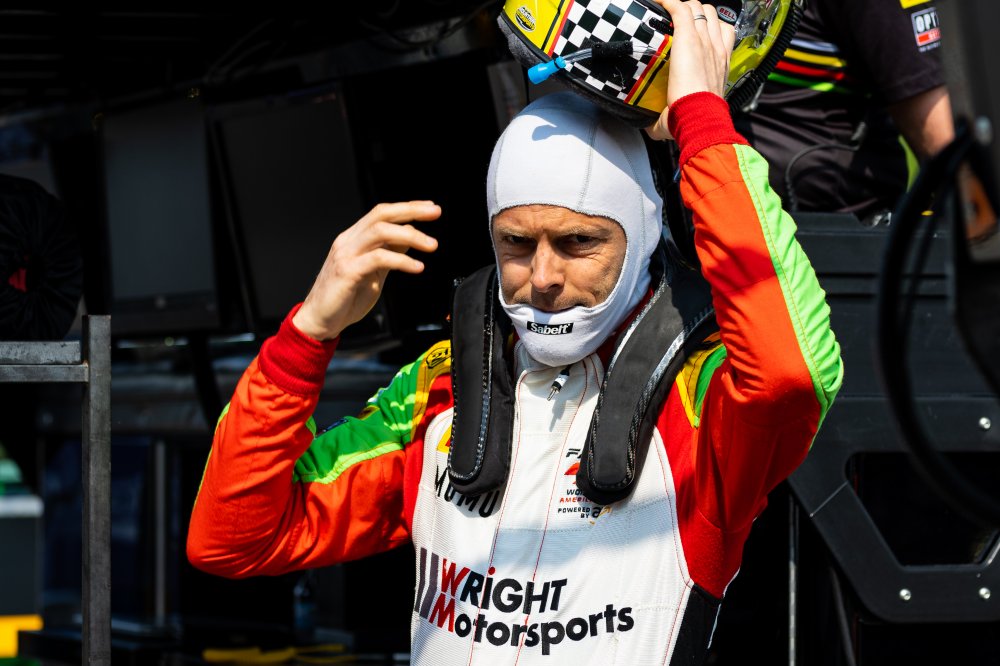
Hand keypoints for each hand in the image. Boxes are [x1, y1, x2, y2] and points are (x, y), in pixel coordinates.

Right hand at [292, 201, 440, 340]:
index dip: (407, 208)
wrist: (320, 320)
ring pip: (380, 231)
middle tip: (435, 212)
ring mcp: (346, 255)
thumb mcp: (374, 272)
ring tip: (432, 245)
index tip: (430, 208)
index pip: (382, 213)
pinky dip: (401, 260)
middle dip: (411, 210)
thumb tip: (410, 238)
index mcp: (354, 238)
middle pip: (381, 214)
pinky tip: (417, 267)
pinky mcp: (347, 272)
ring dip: (410, 235)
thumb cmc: (345, 298)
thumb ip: (388, 254)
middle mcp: (348, 241)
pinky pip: (378, 258)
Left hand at [645, 0, 736, 139]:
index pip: (722, 32)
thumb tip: (652, 127)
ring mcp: (704, 40)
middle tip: (677, 23)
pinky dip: (667, 3)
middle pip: (710, 14)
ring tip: (667, 14)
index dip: (709, 27)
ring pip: (698, 7)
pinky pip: (680, 8)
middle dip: (695, 13)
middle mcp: (716, 48)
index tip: (694, 33)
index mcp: (721, 63)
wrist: (701, 116)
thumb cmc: (698, 119)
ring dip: (683, 7)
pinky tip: (658, 3)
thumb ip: (669, 117)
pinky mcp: (688, 38)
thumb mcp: (688, 112)